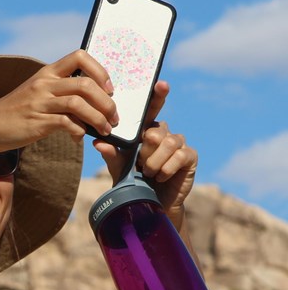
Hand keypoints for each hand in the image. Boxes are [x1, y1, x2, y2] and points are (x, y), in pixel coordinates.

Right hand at [0, 50, 117, 152]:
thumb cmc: (17, 113)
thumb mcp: (37, 94)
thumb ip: (59, 92)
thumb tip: (90, 103)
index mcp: (47, 72)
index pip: (80, 56)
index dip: (100, 70)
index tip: (108, 88)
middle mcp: (44, 83)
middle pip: (85, 83)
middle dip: (106, 101)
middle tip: (113, 116)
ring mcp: (40, 103)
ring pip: (79, 103)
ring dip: (98, 118)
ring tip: (105, 129)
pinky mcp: (37, 122)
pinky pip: (66, 123)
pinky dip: (79, 131)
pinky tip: (79, 138)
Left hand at [93, 81, 197, 229]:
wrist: (150, 205)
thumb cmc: (133, 183)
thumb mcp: (119, 169)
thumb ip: (111, 155)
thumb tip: (98, 142)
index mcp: (147, 131)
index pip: (152, 109)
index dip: (157, 96)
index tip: (161, 84)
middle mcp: (164, 134)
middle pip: (156, 131)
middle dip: (145, 152)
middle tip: (140, 165)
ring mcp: (179, 144)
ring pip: (168, 143)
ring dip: (154, 162)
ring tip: (148, 173)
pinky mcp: (190, 157)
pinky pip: (180, 155)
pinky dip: (166, 168)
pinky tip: (161, 176)